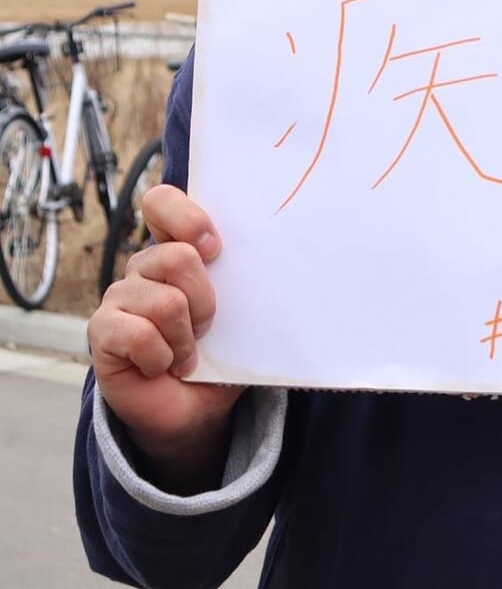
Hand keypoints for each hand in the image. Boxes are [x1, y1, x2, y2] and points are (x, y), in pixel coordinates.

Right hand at [88, 184, 244, 492]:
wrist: (194, 412)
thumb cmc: (220, 354)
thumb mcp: (243, 314)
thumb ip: (251, 285)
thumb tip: (287, 262)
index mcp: (176, 249)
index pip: (160, 202)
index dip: (186, 216)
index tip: (214, 247)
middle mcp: (144, 267)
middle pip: (176, 255)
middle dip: (205, 298)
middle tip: (208, 325)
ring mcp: (119, 298)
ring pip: (164, 300)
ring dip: (186, 336)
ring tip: (186, 352)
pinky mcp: (102, 332)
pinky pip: (136, 333)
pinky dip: (161, 356)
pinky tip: (163, 366)